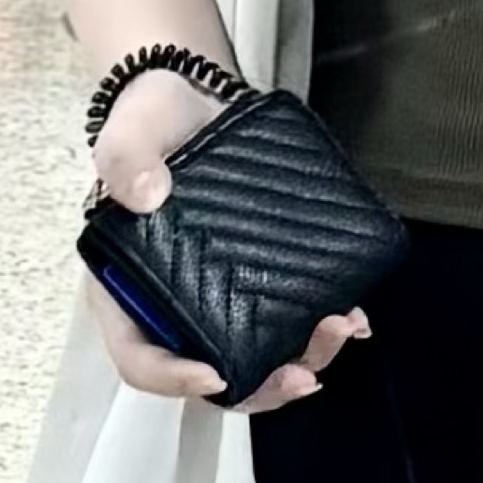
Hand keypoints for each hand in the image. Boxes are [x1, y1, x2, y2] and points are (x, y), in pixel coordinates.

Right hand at [83, 66, 372, 413]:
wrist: (194, 97)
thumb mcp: (129, 133)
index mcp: (127, 289)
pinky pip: (286, 320)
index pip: (140, 358)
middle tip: (304, 376)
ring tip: (344, 329)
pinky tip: (355, 317)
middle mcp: (172, 306)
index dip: (172, 378)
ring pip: (257, 355)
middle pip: (212, 374)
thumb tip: (145, 194)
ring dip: (302, 358)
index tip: (214, 371)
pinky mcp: (259, 279)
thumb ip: (126, 160)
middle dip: (260, 385)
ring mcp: (219, 297)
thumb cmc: (149, 121)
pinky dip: (319, 329)